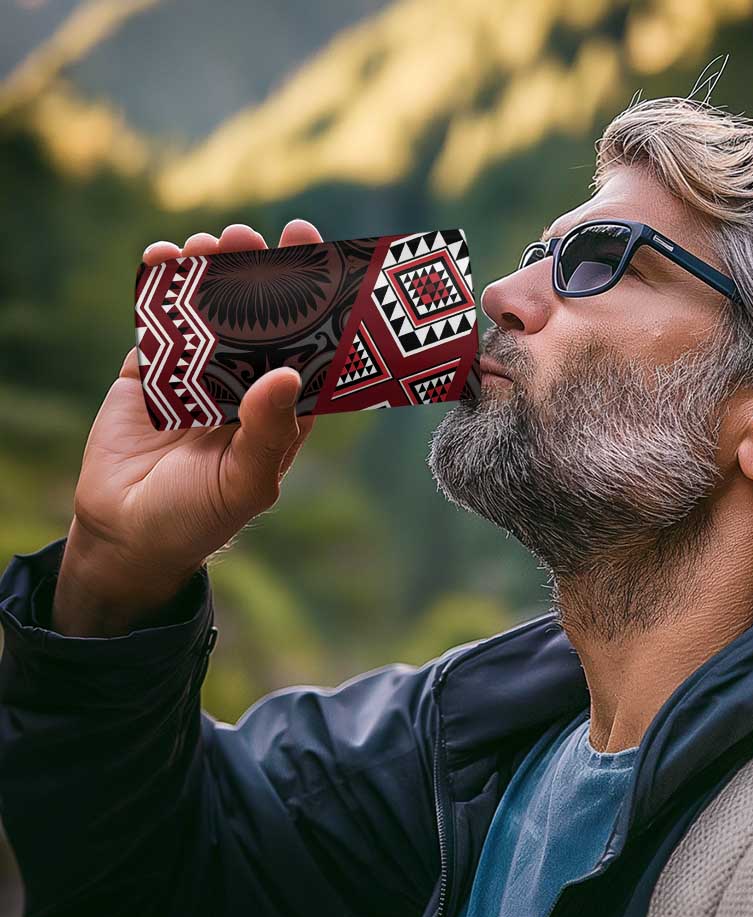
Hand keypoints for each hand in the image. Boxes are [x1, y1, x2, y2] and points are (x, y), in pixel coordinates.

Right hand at [52, 220, 322, 635]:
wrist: (126, 535)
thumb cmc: (199, 517)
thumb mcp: (245, 482)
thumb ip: (268, 432)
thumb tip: (288, 373)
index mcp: (280, 410)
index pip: (306, 347)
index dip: (314, 303)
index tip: (317, 256)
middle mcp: (244, 385)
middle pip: (258, 318)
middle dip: (258, 274)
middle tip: (253, 237)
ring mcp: (197, 375)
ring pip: (209, 311)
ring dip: (211, 272)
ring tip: (210, 243)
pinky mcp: (151, 372)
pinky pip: (158, 323)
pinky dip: (158, 289)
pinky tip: (163, 257)